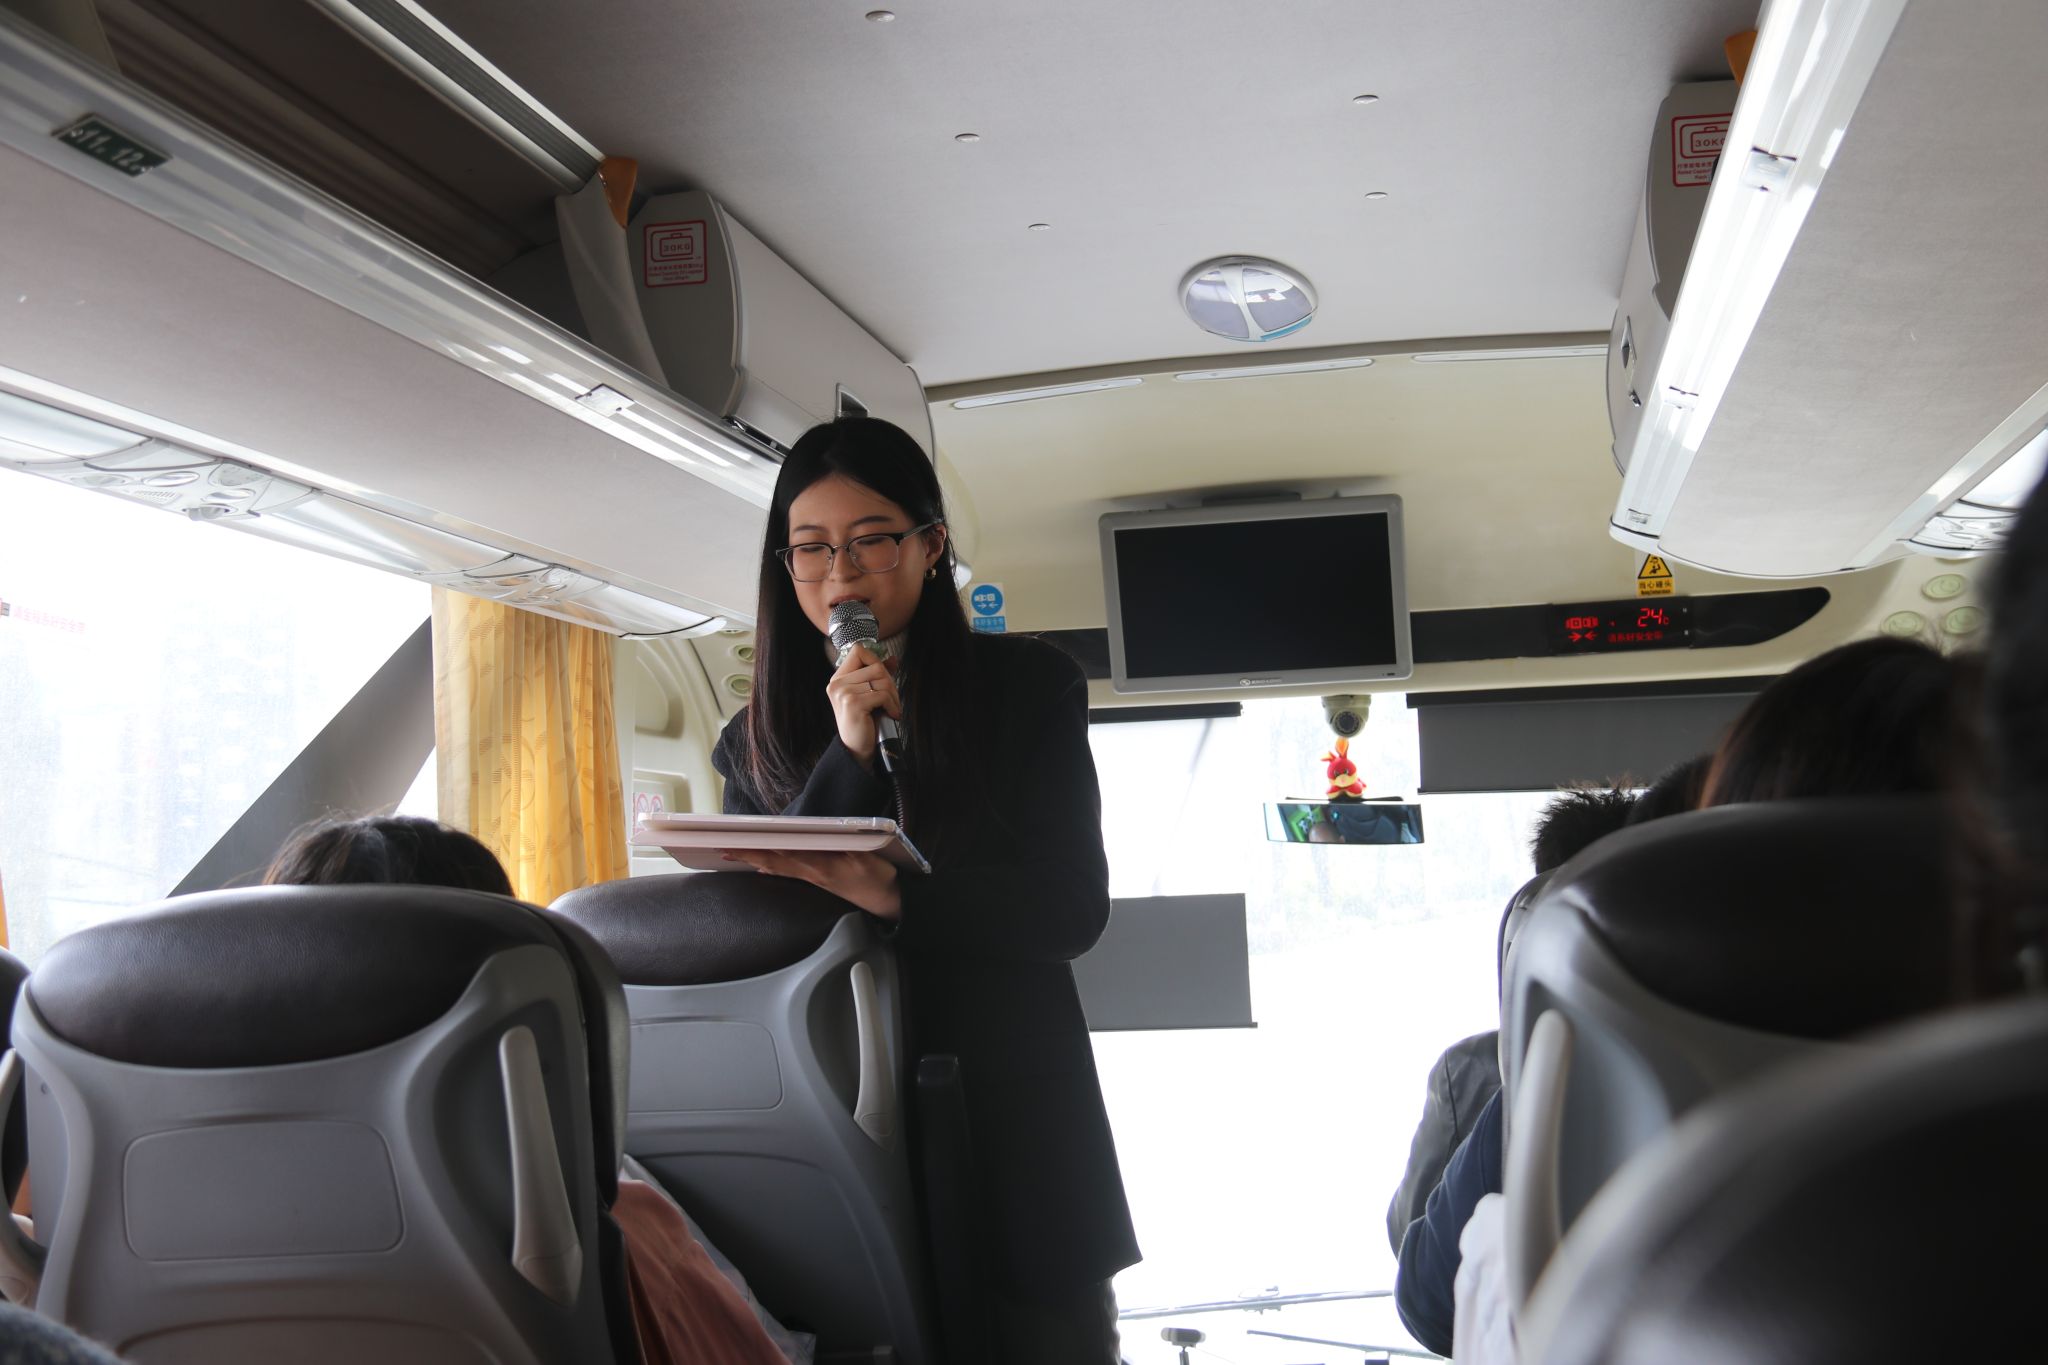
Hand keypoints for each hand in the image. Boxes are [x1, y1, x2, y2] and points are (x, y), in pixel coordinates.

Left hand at [721, 849, 901, 920]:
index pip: (781, 854)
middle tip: (724, 849)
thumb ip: (844, 843)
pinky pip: (789, 874)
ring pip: (778, 869)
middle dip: (748, 855)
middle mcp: (812, 874)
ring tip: (736, 855)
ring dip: (756, 861)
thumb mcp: (866, 855)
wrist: (890, 904)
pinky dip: (772, 868)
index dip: (757, 849)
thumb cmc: (880, 878)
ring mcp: (815, 879)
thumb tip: (823, 832)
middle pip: (773, 862)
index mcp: (820, 866)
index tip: (737, 843)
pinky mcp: (819, 882)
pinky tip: (765, 868)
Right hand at [826, 644, 901, 765]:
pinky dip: (892, 705)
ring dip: (893, 696)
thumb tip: (893, 659)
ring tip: (891, 709)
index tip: (883, 679)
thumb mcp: (871, 694)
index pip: (859, 651)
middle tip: (892, 700)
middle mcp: (837, 683)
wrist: (857, 749)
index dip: (876, 661)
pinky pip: (882, 695)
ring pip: (881, 680)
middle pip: (875, 666)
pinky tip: (891, 715)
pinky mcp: (853, 703)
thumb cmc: (865, 721)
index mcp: (838, 678)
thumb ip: (879, 675)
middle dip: (890, 682)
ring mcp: (843, 693)